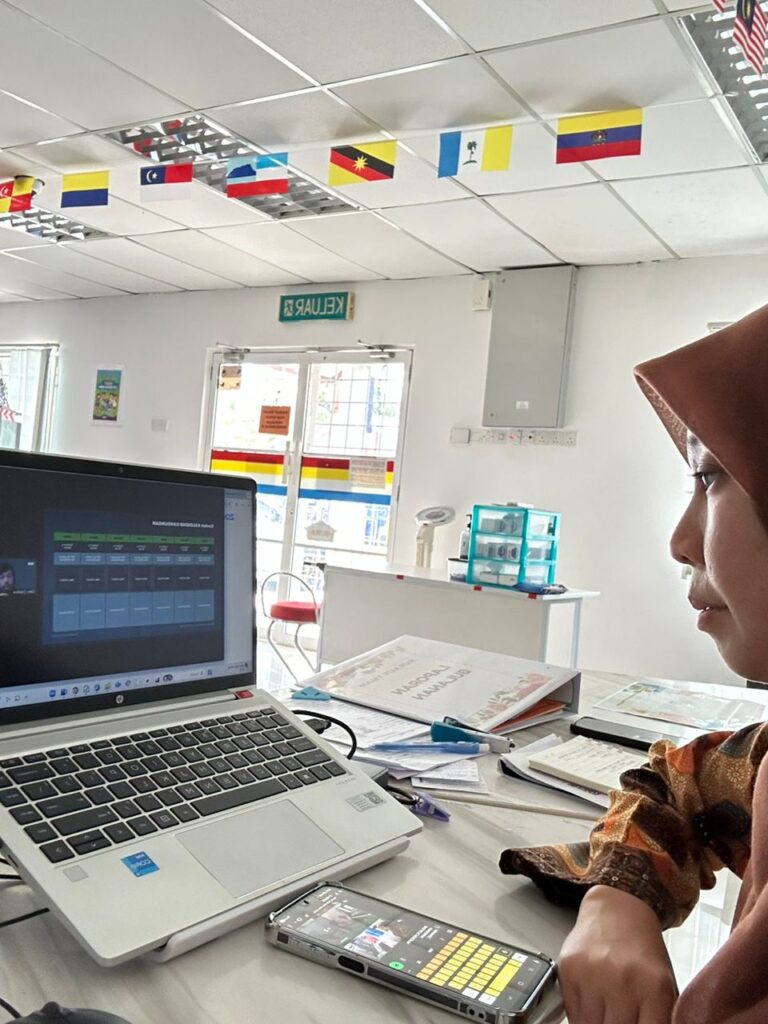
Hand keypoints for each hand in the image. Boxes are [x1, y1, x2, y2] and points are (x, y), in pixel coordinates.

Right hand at [557, 885, 677, 1023]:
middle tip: (620, 1020)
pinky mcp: (568, 970)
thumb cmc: (642, 952)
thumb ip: (660, 1018)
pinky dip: (582, 1018)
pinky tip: (593, 1007)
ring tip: (607, 1014)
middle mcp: (623, 981)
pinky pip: (573, 1015)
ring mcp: (593, 975)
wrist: (616, 910)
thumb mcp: (665, 987)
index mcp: (656, 988)